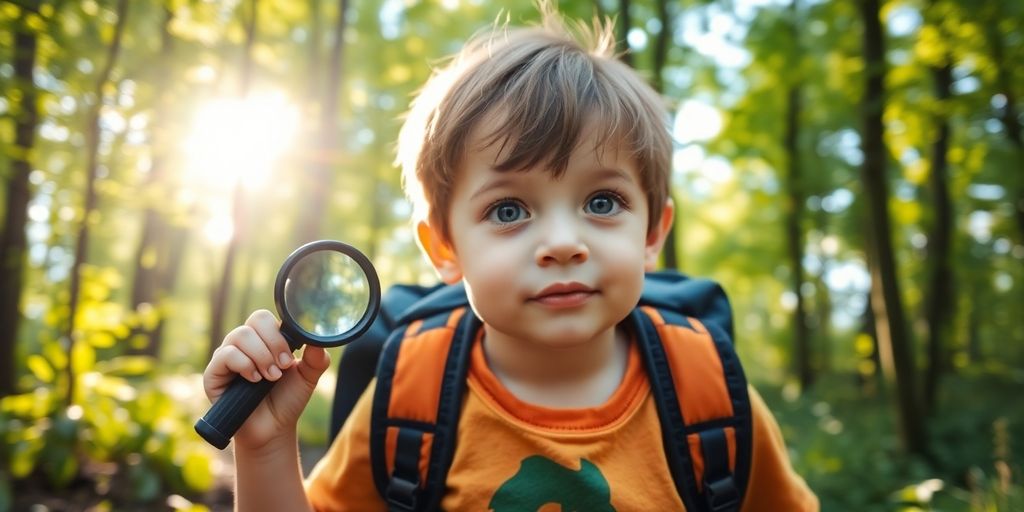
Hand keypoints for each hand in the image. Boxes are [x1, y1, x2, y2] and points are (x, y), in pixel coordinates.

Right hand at [202, 309, 330, 450]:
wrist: (273, 428)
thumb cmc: (287, 399)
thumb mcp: (308, 377)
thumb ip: (316, 358)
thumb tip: (320, 340)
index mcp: (264, 339)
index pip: (265, 317)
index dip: (279, 333)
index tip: (290, 358)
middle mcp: (244, 344)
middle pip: (254, 320)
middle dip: (273, 344)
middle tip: (281, 368)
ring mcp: (227, 356)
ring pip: (240, 335)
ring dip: (260, 356)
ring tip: (270, 377)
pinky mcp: (214, 373)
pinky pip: (225, 355)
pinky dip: (244, 365)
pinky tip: (254, 380)